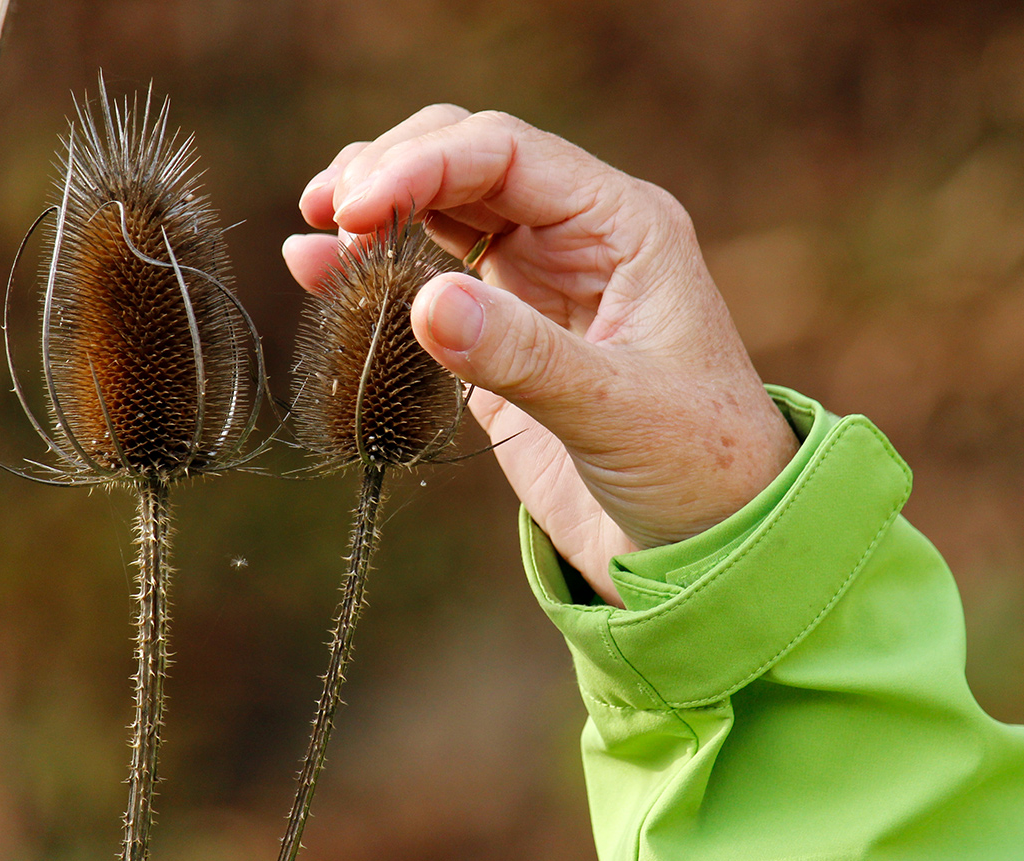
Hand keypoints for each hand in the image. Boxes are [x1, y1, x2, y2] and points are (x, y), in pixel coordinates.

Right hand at [284, 105, 798, 604]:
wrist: (706, 543)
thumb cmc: (696, 466)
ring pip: (439, 209)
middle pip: (465, 160)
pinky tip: (318, 268)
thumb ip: (522, 357)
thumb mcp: (615, 410)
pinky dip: (374, 269)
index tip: (355, 208)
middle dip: (390, 170)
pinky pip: (426, 278)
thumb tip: (423, 301)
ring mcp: (534, 283)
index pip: (507, 154)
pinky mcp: (501, 333)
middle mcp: (575, 238)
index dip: (423, 164)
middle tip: (330, 213)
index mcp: (621, 226)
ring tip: (316, 228)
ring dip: (375, 207)